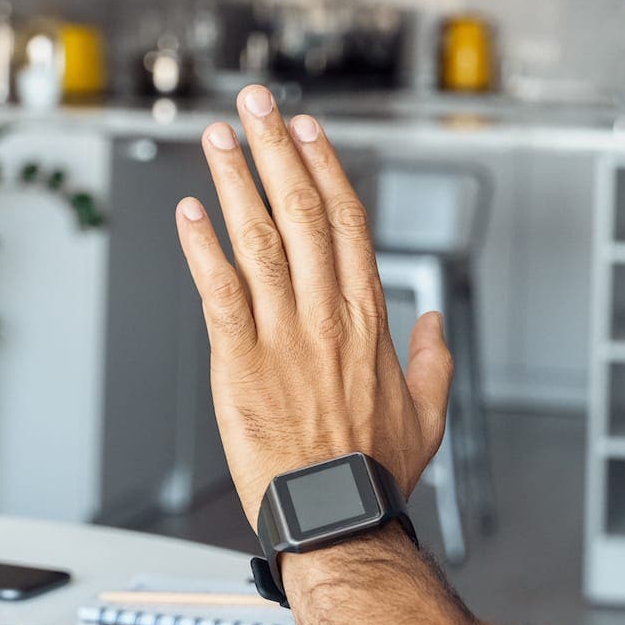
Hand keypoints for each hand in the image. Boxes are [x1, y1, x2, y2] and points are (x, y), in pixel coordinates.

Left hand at [175, 86, 454, 519]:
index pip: (346, 222)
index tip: (308, 132)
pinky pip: (219, 291)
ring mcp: (283, 333)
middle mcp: (326, 313)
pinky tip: (188, 211)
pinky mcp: (240, 361)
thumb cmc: (375, 472)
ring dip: (235, 181)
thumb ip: (433, 360)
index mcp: (369, 317)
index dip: (324, 169)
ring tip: (218, 137)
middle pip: (300, 211)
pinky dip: (202, 247)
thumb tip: (436, 323)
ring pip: (257, 238)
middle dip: (277, 151)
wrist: (337, 518)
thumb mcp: (428, 413)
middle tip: (257, 106)